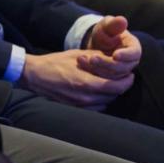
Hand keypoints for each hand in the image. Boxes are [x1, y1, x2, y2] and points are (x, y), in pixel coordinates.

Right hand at [19, 50, 133, 107]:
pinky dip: (102, 99)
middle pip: (114, 95)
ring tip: (109, 82)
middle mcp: (86, 97)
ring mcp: (81, 105)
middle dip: (121, 86)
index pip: (117, 86)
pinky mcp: (76, 108)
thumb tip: (115, 59)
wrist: (34, 75)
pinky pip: (98, 107)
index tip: (129, 74)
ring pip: (107, 102)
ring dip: (111, 93)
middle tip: (122, 77)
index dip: (127, 81)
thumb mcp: (77, 54)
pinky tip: (97, 90)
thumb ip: (97, 59)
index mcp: (86, 82)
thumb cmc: (54, 62)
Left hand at [81, 15, 141, 78]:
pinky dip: (92, 72)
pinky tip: (81, 64)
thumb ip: (114, 25)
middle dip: (107, 63)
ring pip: (112, 75)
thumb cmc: (106, 31)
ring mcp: (121, 70)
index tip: (115, 55)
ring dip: (97, 69)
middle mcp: (130, 61)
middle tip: (92, 58)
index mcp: (133, 47)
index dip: (126, 55)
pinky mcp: (111, 76)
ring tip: (82, 59)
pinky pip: (104, 78)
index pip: (134, 53)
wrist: (97, 42)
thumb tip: (122, 20)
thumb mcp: (107, 25)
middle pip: (123, 67)